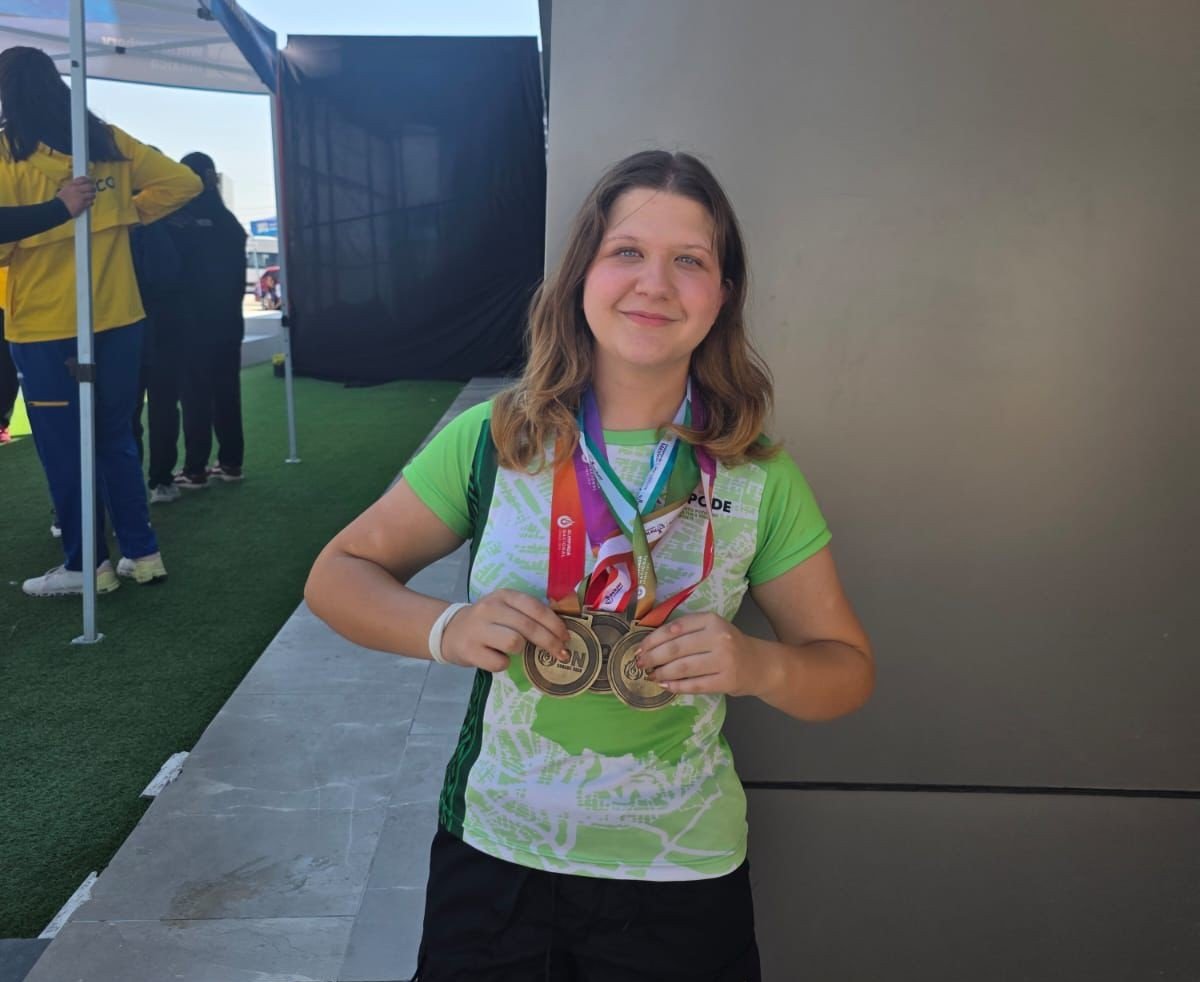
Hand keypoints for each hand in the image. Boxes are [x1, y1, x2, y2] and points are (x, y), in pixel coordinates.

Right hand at [56, 176, 95, 216]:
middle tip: (93, 190)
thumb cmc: (61, 199)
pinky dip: (91, 202)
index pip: (83, 179)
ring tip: (91, 197)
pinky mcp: (83, 204)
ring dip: (92, 196)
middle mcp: (77, 189)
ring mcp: (80, 197)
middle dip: (92, 188)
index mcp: (71, 185)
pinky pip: (91, 202)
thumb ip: (73, 186)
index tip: (90, 181)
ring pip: (91, 194)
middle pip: (89, 186)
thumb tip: (81, 185)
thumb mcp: (65, 189)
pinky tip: (89, 203)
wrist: (59, 208)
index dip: (88, 180)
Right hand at [440, 590, 570, 672]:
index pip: (535, 608)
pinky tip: (499, 658)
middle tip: (561, 653)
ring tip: (519, 651)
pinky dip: (504, 664)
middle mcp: (490, 609)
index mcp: (504, 596)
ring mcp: (478, 629)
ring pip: (514, 642)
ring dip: (522, 651)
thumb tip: (562, 631)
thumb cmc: (488, 622)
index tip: (566, 637)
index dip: (555, 624)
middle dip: (550, 642)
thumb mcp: (506, 609)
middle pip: (528, 627)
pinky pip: (499, 662)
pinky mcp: (470, 650)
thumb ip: (528, 614)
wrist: (451, 631)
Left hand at [635, 612, 768, 696]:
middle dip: (652, 657)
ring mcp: (724, 660)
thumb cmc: (728, 645)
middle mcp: (718, 638)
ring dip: (661, 673)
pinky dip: (676, 686)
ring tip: (651, 675)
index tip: (639, 648)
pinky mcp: (726, 681)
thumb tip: (649, 645)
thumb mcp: (711, 629)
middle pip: (675, 649)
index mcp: (711, 620)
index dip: (652, 639)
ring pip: (682, 668)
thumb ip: (686, 632)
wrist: (759, 665)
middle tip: (640, 664)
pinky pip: (694, 685)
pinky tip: (665, 685)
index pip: (674, 628)